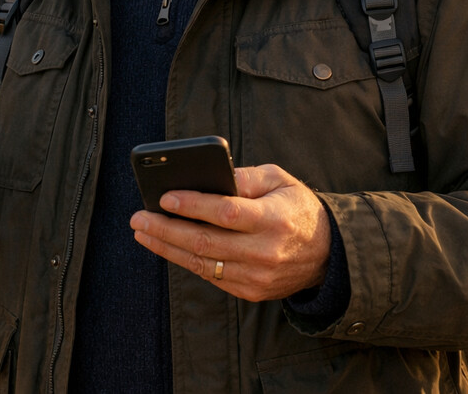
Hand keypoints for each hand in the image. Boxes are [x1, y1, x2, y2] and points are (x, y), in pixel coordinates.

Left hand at [129, 164, 330, 301]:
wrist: (328, 253)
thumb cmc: (297, 208)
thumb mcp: (280, 180)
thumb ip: (246, 177)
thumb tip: (210, 176)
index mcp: (273, 219)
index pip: (226, 213)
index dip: (193, 205)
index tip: (164, 197)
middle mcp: (264, 251)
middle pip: (206, 242)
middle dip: (166, 229)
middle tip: (139, 218)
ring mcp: (257, 276)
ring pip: (203, 263)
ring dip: (167, 248)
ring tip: (143, 232)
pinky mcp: (251, 291)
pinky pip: (212, 276)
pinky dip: (187, 261)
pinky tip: (168, 246)